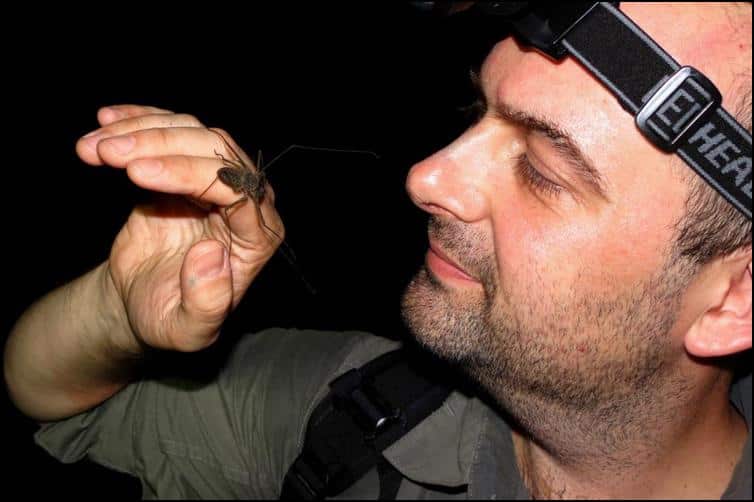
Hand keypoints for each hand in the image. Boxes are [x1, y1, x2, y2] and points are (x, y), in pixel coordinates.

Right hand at [77, 105, 283, 351]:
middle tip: (108, 153)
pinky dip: (138, 121)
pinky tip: (106, 121)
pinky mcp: (185, 165)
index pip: (238, 190)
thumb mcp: (188, 330)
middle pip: (215, 152)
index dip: (189, 174)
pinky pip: (169, 130)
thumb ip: (207, 303)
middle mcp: (245, 201)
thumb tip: (214, 254)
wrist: (140, 301)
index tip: (138, 175)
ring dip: (140, 131)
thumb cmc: (170, 317)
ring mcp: (216, 178)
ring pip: (190, 132)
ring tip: (93, 147)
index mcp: (257, 237)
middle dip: (160, 145)